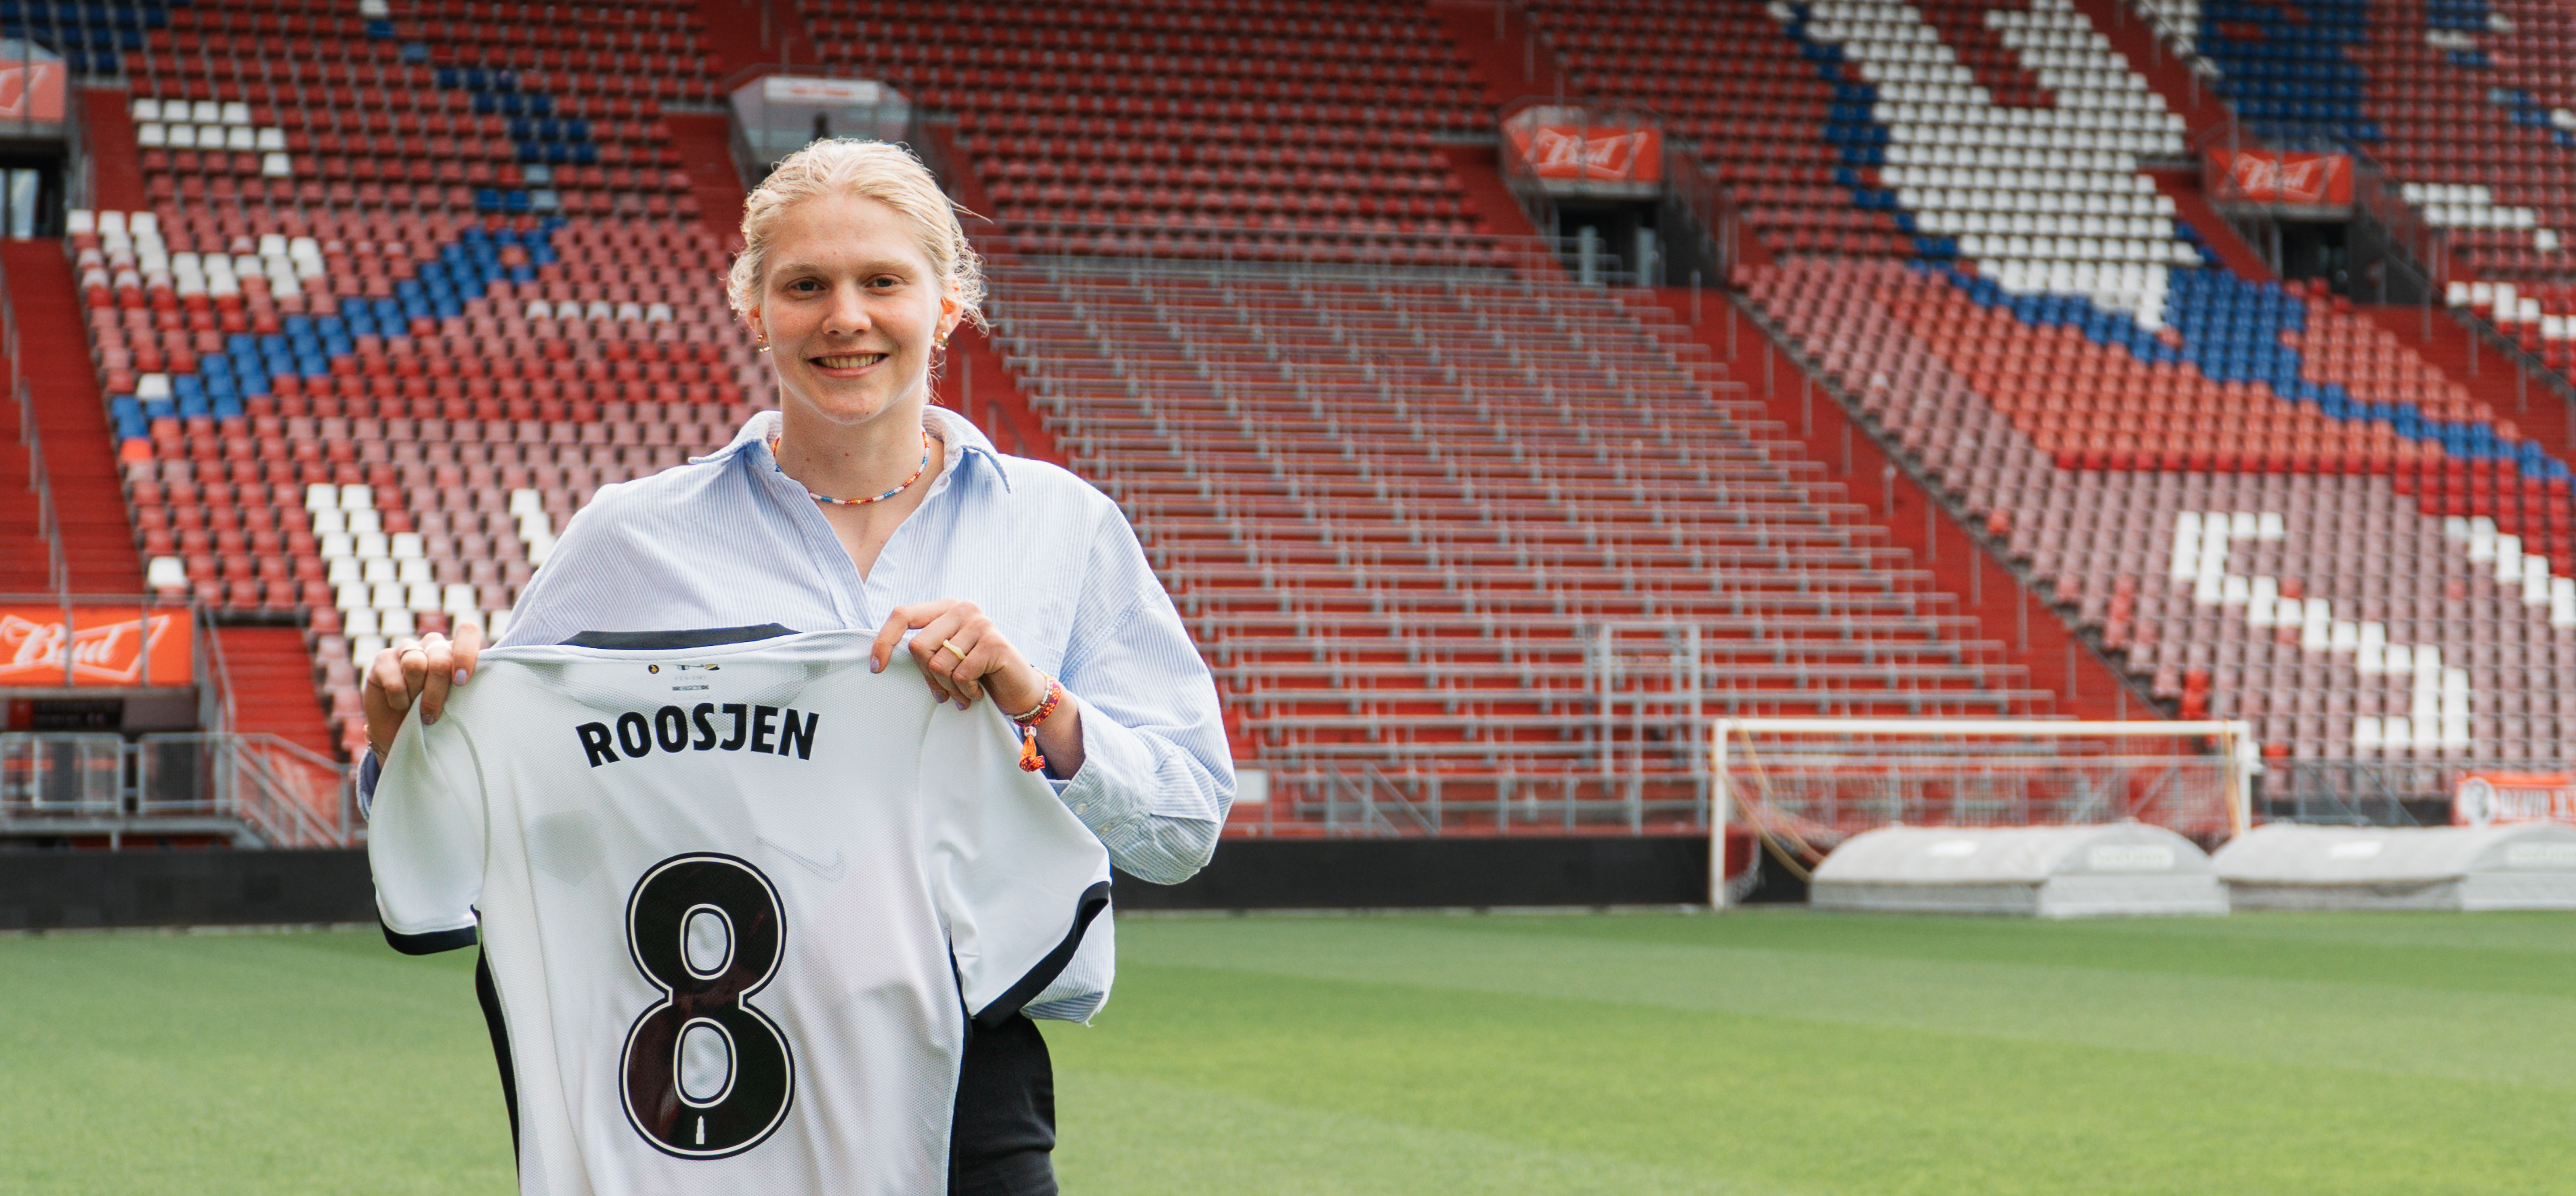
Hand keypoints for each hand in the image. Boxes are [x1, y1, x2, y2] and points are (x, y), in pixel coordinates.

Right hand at [363, 622, 483, 758]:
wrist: (400, 733)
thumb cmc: (435, 718)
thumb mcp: (456, 705)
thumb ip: (466, 688)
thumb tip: (475, 685)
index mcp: (456, 651)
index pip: (467, 631)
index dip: (466, 654)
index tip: (462, 683)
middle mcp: (433, 644)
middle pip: (441, 657)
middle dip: (438, 691)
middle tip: (433, 715)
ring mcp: (407, 648)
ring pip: (416, 664)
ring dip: (416, 694)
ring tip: (414, 707)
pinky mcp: (383, 658)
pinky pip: (395, 678)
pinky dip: (399, 698)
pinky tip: (399, 704)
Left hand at [869, 599, 1044, 713]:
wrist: (1018, 688)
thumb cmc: (976, 674)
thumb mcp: (945, 657)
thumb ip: (924, 649)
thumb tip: (880, 659)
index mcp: (945, 608)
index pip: (902, 614)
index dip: (884, 641)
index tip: (876, 667)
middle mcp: (962, 608)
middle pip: (918, 646)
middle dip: (928, 676)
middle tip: (943, 691)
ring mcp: (980, 623)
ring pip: (938, 664)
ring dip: (949, 688)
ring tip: (963, 692)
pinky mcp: (993, 642)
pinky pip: (961, 675)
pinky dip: (966, 691)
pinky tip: (977, 692)